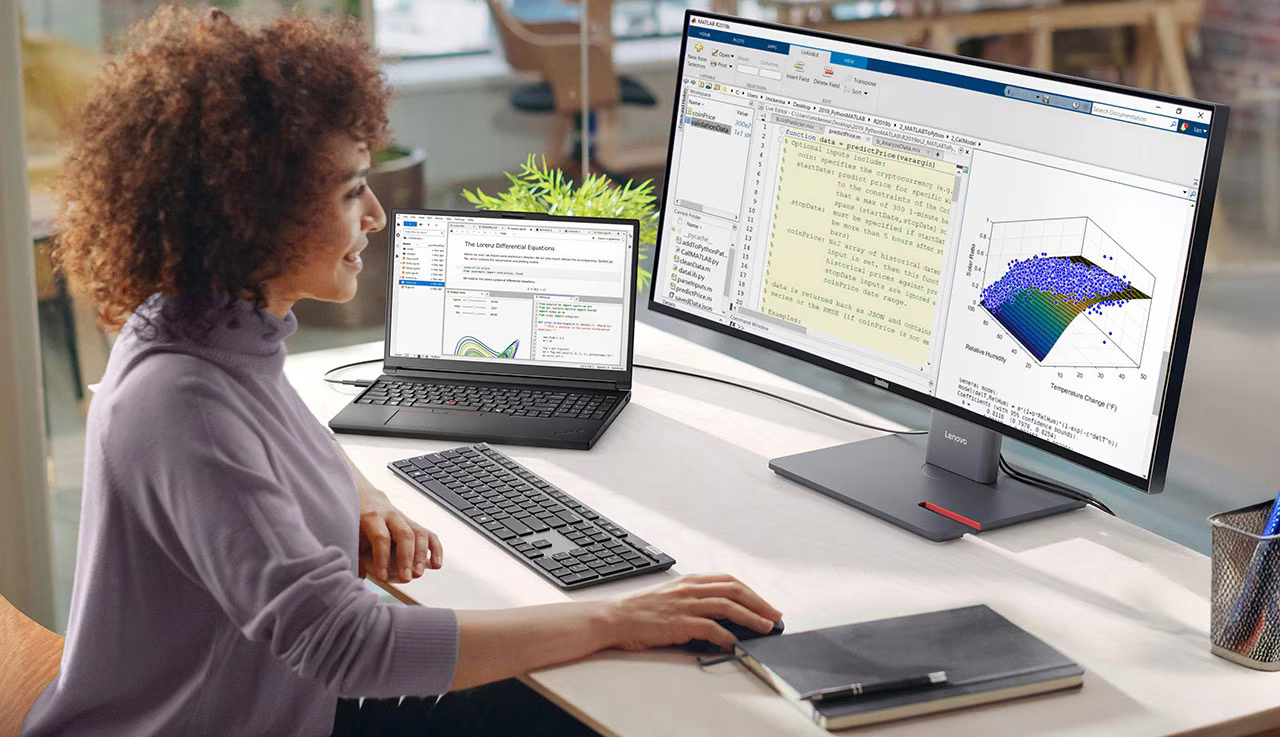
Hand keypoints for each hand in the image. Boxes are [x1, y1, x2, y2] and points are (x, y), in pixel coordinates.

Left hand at [358, 488, 442, 582]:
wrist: (367, 500)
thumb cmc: (359, 522)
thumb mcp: (352, 536)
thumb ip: (354, 556)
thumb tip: (358, 578)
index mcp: (373, 517)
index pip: (381, 538)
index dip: (383, 558)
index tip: (383, 577)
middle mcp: (392, 516)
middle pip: (404, 535)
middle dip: (407, 558)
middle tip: (407, 578)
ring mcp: (405, 519)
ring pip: (419, 534)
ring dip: (421, 556)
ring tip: (418, 573)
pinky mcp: (415, 525)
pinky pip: (429, 535)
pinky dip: (435, 550)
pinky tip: (436, 564)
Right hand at [604, 574, 782, 651]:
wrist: (614, 618)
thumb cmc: (639, 610)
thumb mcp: (670, 597)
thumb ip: (693, 600)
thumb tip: (718, 614)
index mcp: (689, 581)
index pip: (729, 581)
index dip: (751, 592)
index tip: (764, 604)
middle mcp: (690, 589)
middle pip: (734, 590)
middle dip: (759, 603)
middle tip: (774, 616)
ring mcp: (685, 605)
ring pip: (728, 606)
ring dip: (751, 618)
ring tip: (766, 628)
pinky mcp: (679, 622)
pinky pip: (710, 628)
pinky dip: (727, 636)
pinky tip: (735, 644)